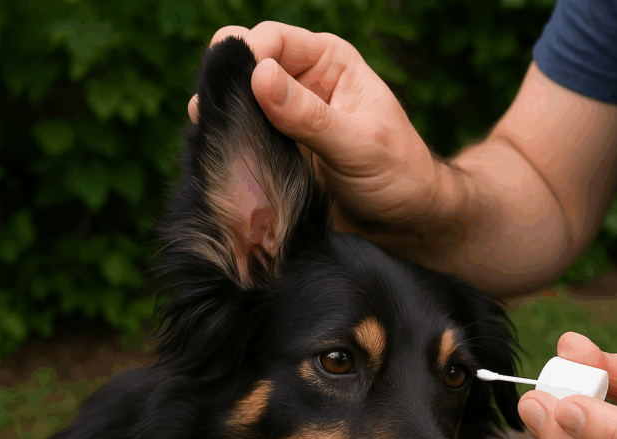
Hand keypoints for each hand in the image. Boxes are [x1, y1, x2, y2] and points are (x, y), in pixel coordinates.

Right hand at [192, 22, 438, 231]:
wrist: (405, 223)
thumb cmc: (399, 176)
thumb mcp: (359, 145)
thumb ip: (310, 115)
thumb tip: (260, 76)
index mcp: (330, 61)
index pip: (273, 38)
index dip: (248, 55)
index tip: (236, 89)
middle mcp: (303, 82)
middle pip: (246, 65)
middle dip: (226, 84)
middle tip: (211, 114)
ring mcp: (285, 117)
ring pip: (237, 103)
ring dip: (221, 117)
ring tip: (213, 137)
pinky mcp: (275, 151)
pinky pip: (241, 138)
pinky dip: (227, 144)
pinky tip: (221, 157)